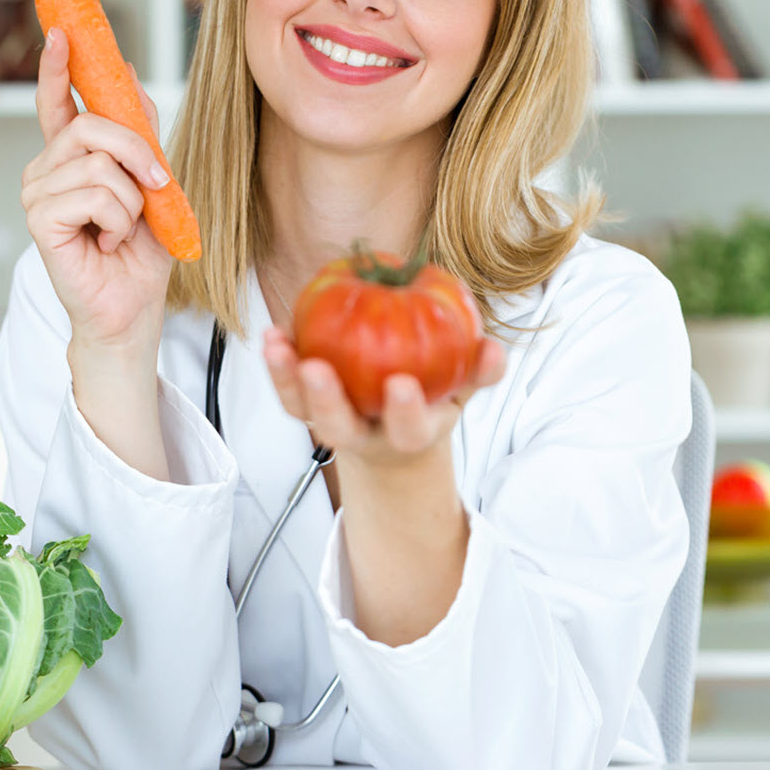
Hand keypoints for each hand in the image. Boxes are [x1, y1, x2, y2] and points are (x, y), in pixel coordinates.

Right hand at [21, 29, 172, 352]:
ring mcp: (37, 194)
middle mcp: (46, 171)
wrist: (133, 308)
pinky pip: (95, 196)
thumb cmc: (140, 252)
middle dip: (137, 152)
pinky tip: (109, 244)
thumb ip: (138, 130)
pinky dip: (119, 222)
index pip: (57, 103)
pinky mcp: (41, 220)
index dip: (58, 66)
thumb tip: (127, 71)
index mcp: (69, 160)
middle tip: (157, 186)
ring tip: (124, 231)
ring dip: (133, 202)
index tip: (62, 30)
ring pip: (100, 165)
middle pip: (91, 127)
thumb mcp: (152, 181)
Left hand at [261, 329, 506, 464]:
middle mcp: (363, 433)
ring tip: (278, 346)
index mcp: (407, 434)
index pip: (407, 431)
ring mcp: (330, 421)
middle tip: (316, 369)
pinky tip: (274, 333)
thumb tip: (495, 347)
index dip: (405, 412)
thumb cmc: (431, 401)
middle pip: (339, 429)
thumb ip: (480, 371)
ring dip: (286, 379)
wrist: (390, 436)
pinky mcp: (305, 406)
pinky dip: (278, 364)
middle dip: (327, 401)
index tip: (401, 385)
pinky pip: (286, 388)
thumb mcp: (462, 389)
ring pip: (303, 411)